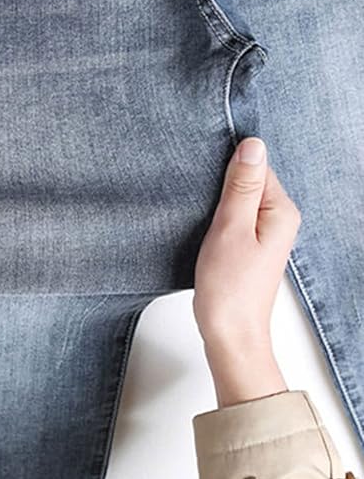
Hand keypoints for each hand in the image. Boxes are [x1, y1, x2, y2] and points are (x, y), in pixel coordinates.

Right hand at [193, 137, 301, 406]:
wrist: (229, 333)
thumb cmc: (229, 287)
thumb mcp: (230, 228)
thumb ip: (242, 187)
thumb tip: (252, 145)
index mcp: (281, 211)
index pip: (257, 167)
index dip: (228, 169)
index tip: (204, 180)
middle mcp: (279, 220)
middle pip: (249, 182)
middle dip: (222, 186)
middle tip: (199, 200)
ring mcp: (265, 235)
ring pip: (239, 201)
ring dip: (217, 203)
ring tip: (200, 215)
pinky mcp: (250, 247)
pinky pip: (235, 218)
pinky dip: (218, 218)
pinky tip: (205, 227)